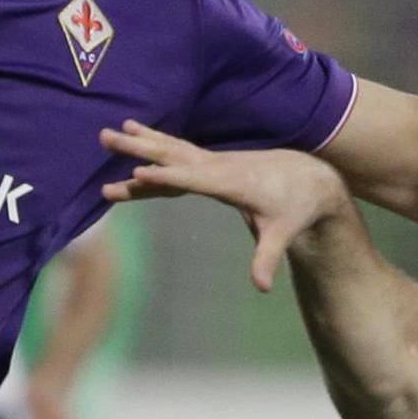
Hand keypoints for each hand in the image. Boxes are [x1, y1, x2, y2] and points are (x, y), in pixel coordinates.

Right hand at [100, 121, 349, 291]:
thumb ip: (267, 258)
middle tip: (106, 139)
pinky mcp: (212, 161)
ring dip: (141, 141)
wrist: (310, 178)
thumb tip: (261, 286)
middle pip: (173, 156)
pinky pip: (177, 151)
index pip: (193, 180)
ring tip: (110, 132)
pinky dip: (154, 142)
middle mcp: (219, 166)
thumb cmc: (294, 207)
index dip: (166, 178)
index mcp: (232, 182)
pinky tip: (135, 133)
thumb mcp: (282, 234)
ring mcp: (214, 160)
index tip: (136, 174)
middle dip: (139, 149)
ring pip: (171, 149)